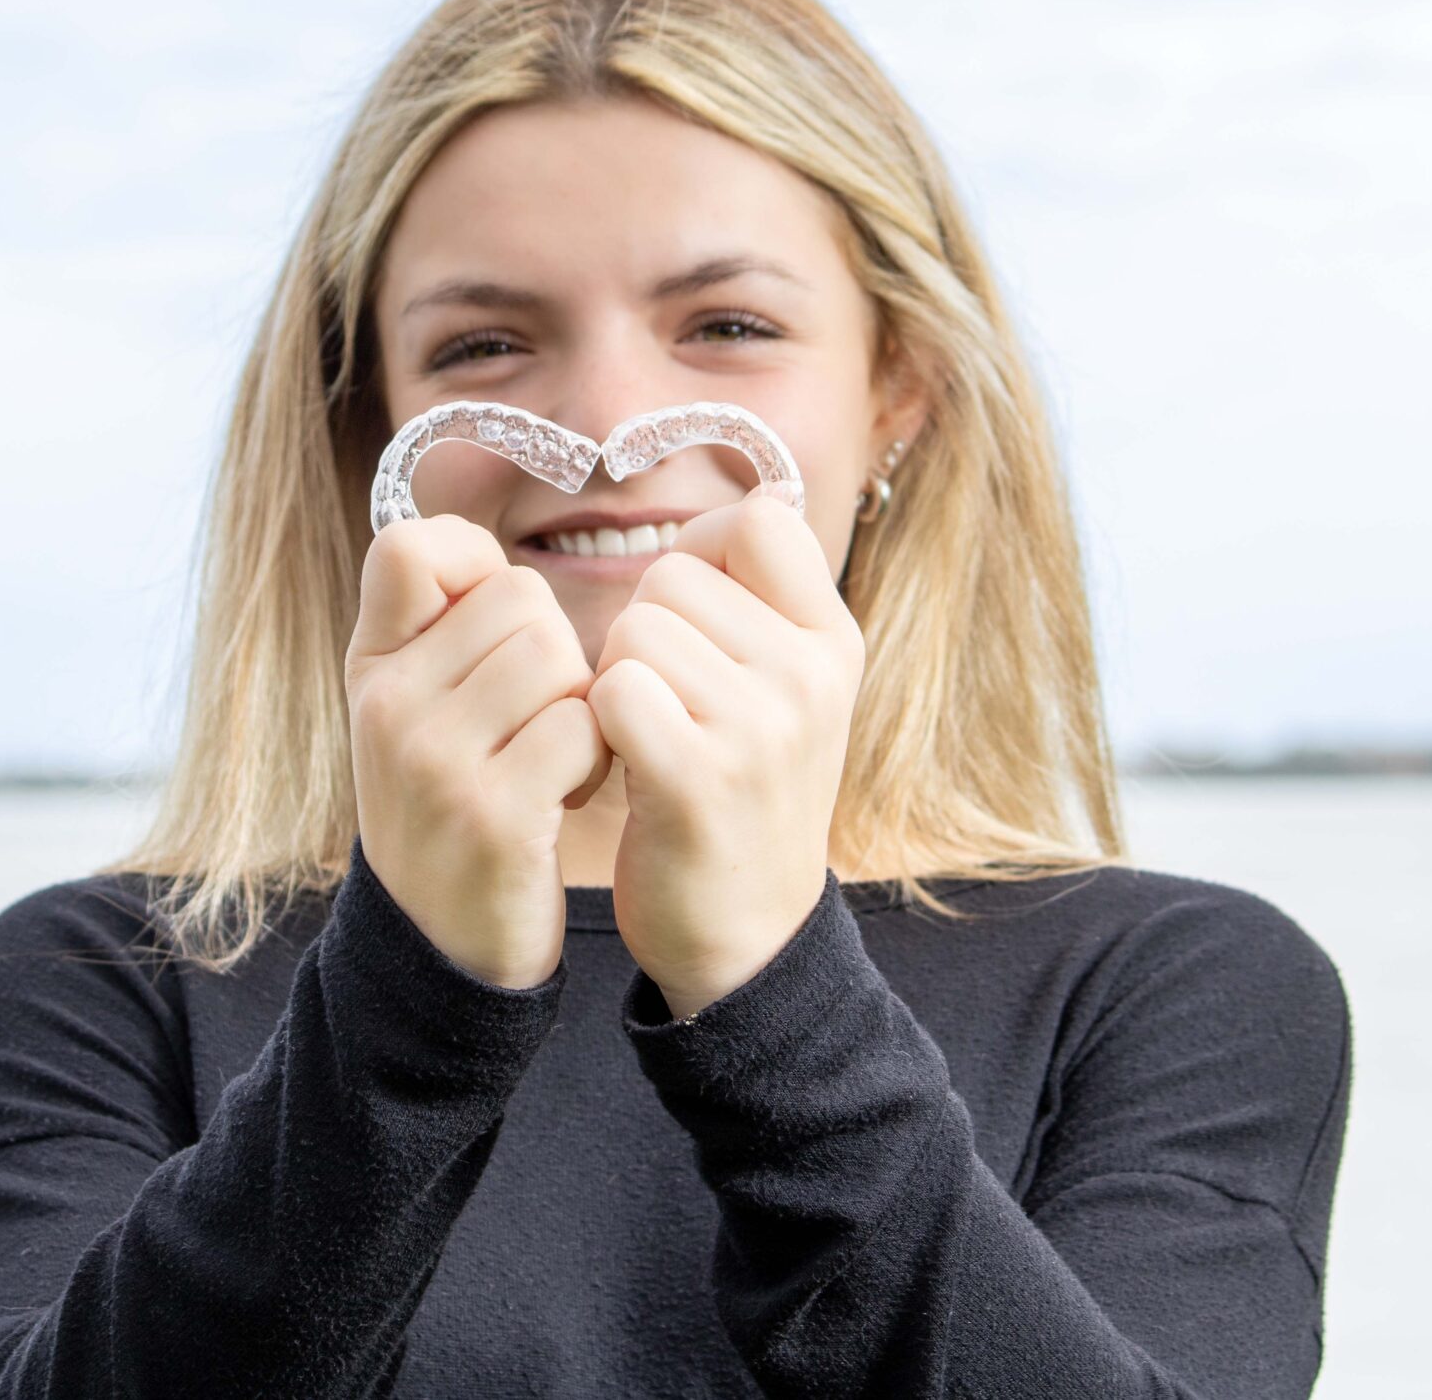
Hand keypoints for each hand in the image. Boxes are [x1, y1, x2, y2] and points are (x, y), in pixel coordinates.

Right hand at [345, 514, 612, 987]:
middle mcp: (389, 706)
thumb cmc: (452, 806)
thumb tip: (477, 546)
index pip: (412, 546)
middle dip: (556, 656)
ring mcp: (436, 762)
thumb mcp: (412, 710)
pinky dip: (595, 759)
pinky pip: (583, 727)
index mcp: (371, 668)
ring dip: (582, 708)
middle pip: (523, 599)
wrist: (444, 947)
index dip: (474, 566)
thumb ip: (438, 627)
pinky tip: (564, 796)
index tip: (489, 631)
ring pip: (560, 658)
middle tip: (533, 725)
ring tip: (549, 761)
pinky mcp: (494, 816)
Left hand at [586, 488, 865, 1018]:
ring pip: (633, 630)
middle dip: (644, 632)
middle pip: (673, 576)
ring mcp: (762, 728)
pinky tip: (626, 768)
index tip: (691, 618)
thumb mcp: (788, 691)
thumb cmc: (743, 796)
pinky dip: (598, 724)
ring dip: (616, 681)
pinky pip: (612, 689)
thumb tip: (761, 493)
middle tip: (668, 709)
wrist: (746, 938)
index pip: (758, 521)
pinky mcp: (699, 777)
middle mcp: (809, 676)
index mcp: (833, 643)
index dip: (701, 552)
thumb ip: (768, 600)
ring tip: (650, 741)